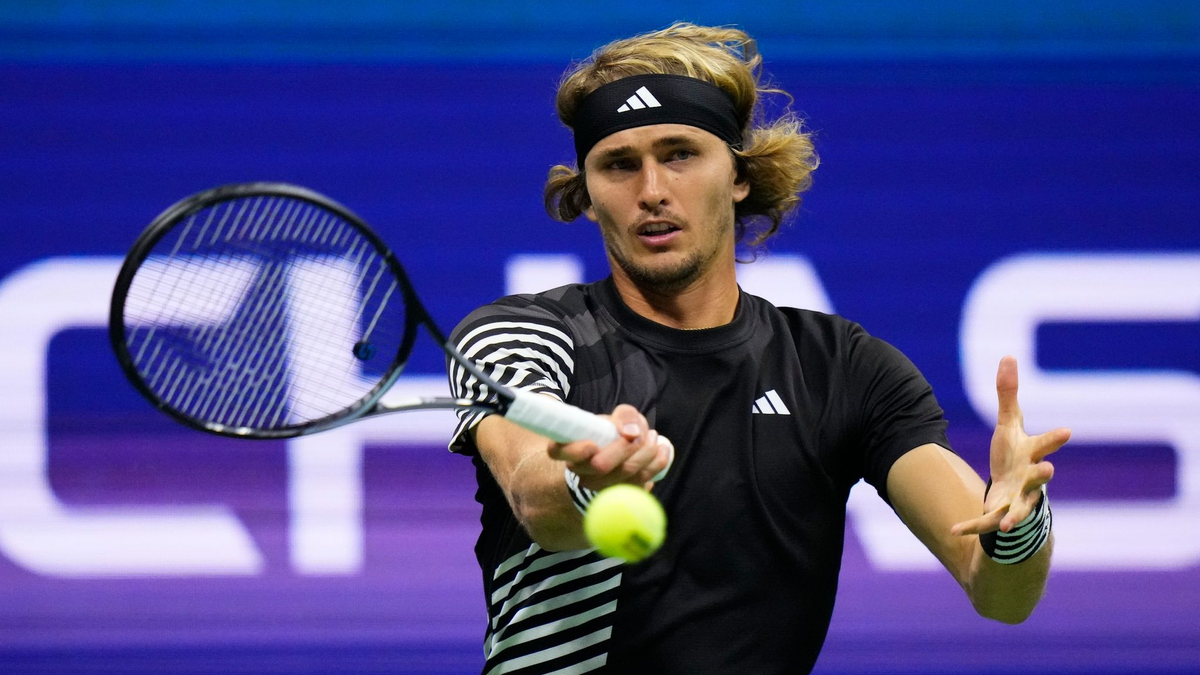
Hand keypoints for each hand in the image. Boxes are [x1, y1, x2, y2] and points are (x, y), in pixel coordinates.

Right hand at [547, 403, 670, 491]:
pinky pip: (642, 482)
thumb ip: (624, 417)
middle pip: (601, 465)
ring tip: (653, 437)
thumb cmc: (612, 432)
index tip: (593, 444)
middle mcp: (580, 472)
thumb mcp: (616, 417)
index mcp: (569, 449)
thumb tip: (631, 432)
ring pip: (626, 474)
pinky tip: (662, 450)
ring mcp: (599, 487)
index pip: (558, 452)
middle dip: (627, 447)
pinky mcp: (621, 495)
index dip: (576, 450)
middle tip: (641, 433)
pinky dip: (657, 464)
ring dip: (647, 453)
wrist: (620, 454)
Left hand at [952, 356, 1070, 536]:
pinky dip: (970, 526)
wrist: (1013, 493)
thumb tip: (1008, 356)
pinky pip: (984, 523)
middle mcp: (1028, 480)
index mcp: (1031, 455)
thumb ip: (1008, 394)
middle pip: (1037, 478)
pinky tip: (953, 530)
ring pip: (1018, 509)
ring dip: (1014, 515)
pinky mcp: (998, 515)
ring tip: (1008, 523)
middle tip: (1049, 471)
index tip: (1066, 431)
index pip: (1045, 445)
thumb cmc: (1014, 455)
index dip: (1054, 439)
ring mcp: (1016, 500)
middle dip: (1041, 476)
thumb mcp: (1008, 424)